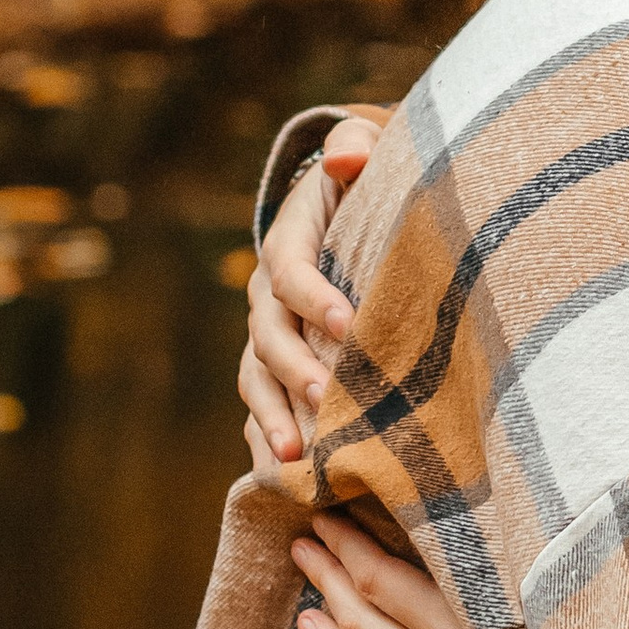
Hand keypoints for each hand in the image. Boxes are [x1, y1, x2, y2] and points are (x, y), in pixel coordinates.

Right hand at [238, 117, 382, 464]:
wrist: (357, 218)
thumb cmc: (370, 185)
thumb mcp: (365, 153)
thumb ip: (356, 148)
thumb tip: (345, 159)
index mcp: (289, 241)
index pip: (291, 270)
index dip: (314, 297)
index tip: (351, 325)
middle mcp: (268, 295)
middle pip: (268, 335)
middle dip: (294, 369)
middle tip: (324, 398)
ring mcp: (267, 337)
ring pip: (257, 380)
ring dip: (274, 418)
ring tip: (298, 458)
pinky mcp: (277, 370)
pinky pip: (263, 409)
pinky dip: (271, 441)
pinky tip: (290, 479)